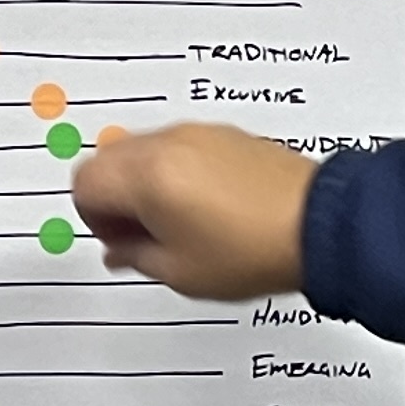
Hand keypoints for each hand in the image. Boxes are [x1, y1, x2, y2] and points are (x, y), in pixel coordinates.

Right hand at [69, 124, 316, 300]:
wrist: (318, 226)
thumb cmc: (255, 249)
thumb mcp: (180, 271)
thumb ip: (134, 255)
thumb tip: (119, 248)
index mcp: (148, 175)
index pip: (85, 183)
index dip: (94, 219)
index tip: (118, 241)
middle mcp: (169, 144)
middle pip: (108, 159)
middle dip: (114, 197)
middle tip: (139, 234)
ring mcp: (199, 135)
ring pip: (143, 151)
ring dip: (143, 184)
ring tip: (176, 224)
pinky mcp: (225, 135)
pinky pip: (178, 147)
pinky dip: (174, 172)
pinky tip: (202, 208)